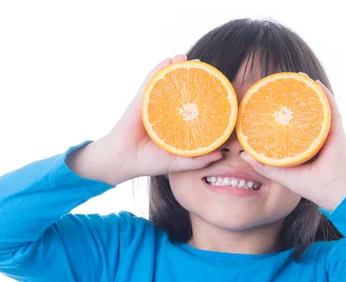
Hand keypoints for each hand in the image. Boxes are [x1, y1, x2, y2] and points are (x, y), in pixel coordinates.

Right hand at [105, 54, 222, 179]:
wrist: (124, 160)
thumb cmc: (149, 161)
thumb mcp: (178, 162)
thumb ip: (198, 160)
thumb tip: (221, 154)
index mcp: (175, 123)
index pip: (191, 107)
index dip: (202, 97)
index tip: (216, 88)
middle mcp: (165, 111)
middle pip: (180, 91)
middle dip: (191, 77)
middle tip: (204, 66)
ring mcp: (152, 104)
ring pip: (165, 82)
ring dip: (175, 67)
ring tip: (184, 56)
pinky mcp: (140, 100)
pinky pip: (150, 82)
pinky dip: (158, 70)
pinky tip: (167, 60)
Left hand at [240, 78, 345, 210]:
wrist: (328, 190)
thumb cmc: (307, 184)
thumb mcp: (279, 172)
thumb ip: (262, 163)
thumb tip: (241, 154)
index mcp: (304, 142)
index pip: (293, 121)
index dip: (283, 109)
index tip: (271, 97)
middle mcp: (315, 133)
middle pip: (305, 109)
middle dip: (296, 94)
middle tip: (283, 81)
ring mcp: (327, 130)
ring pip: (318, 104)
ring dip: (309, 88)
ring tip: (299, 76)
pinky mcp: (336, 129)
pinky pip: (331, 107)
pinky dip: (324, 94)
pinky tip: (315, 83)